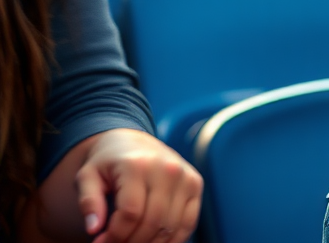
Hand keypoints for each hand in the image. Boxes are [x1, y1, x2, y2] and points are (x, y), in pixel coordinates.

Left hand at [75, 129, 201, 242]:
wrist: (134, 142)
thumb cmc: (108, 164)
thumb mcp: (87, 176)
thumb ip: (88, 201)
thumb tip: (94, 228)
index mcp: (139, 165)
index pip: (130, 213)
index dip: (114, 236)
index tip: (100, 241)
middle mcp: (167, 168)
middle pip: (152, 222)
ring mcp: (185, 176)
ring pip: (170, 227)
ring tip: (131, 241)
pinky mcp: (195, 184)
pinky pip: (188, 223)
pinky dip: (171, 240)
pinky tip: (152, 241)